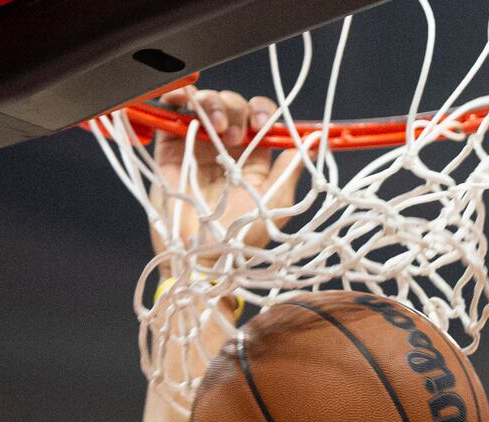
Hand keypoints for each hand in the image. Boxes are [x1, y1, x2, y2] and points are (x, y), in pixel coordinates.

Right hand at [150, 88, 304, 254]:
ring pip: (205, 105)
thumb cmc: (242, 236)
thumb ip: (292, 166)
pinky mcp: (170, 149)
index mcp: (253, 158)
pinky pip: (172, 114)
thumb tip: (318, 139)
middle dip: (236, 108)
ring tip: (216, 126)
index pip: (258, 118)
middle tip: (235, 134)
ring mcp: (198, 146)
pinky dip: (177, 98)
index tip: (262, 123)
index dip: (261, 111)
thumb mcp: (277, 199)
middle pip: (232, 106)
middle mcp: (226, 149)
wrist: (203, 255)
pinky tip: (184, 100)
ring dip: (212, 103)